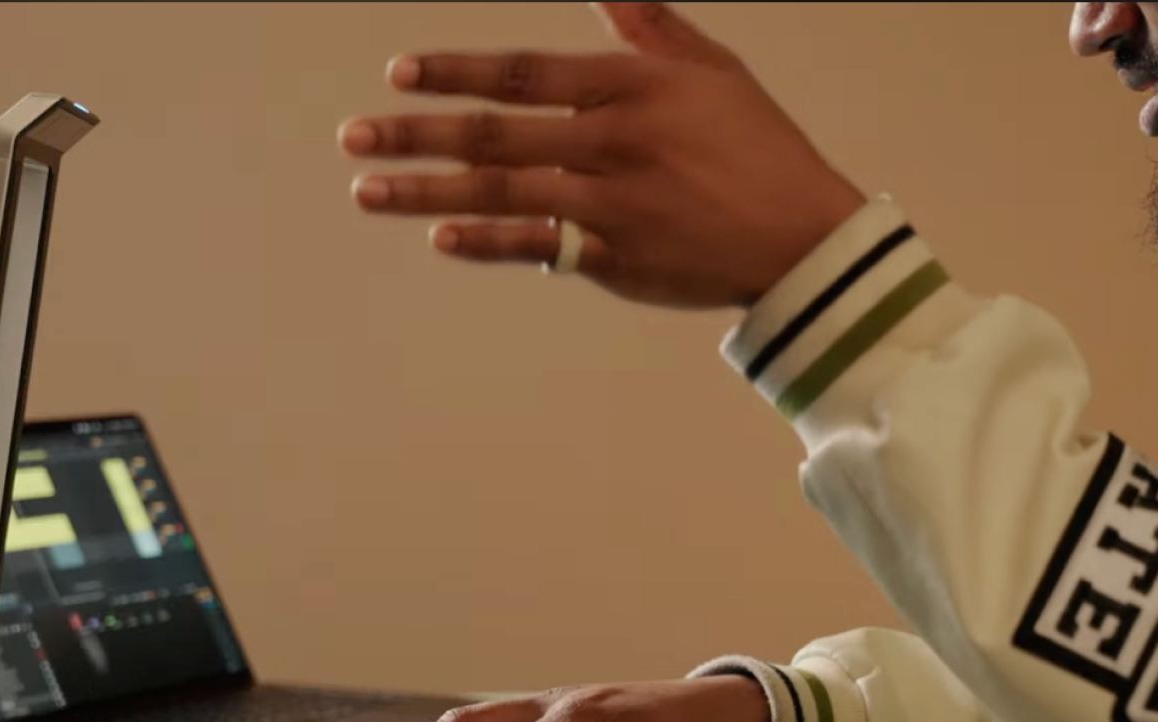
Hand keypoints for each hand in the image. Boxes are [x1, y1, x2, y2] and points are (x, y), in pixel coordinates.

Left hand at [339, 2, 865, 308]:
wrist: (803, 239)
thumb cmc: (757, 146)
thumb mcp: (710, 70)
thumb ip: (647, 27)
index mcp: (632, 88)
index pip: (524, 72)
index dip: (457, 72)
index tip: (402, 74)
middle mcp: (613, 144)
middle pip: (495, 135)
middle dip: (416, 135)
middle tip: (354, 137)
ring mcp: (612, 204)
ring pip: (502, 194)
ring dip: (427, 192)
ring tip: (368, 189)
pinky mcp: (615, 259)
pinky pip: (538, 246)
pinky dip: (487, 242)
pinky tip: (439, 237)